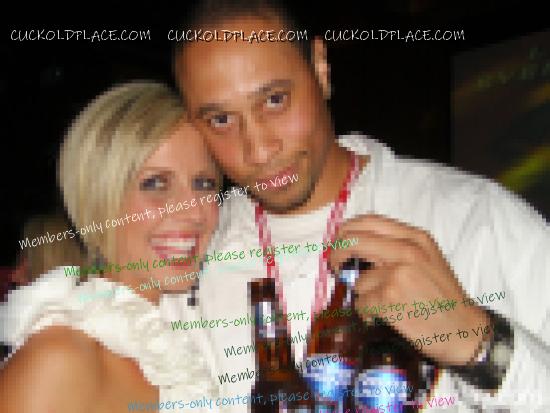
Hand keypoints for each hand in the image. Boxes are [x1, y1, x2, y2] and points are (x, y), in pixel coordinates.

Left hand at [329, 214, 489, 365]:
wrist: (463, 329)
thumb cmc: (442, 296)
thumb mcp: (427, 258)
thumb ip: (396, 246)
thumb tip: (352, 242)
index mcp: (416, 237)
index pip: (368, 221)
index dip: (347, 231)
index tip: (338, 243)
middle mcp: (407, 250)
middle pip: (353, 241)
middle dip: (337, 255)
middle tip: (336, 267)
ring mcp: (397, 274)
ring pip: (357, 279)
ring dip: (363, 294)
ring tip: (384, 303)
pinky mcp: (389, 298)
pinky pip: (361, 303)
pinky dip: (366, 312)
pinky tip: (383, 316)